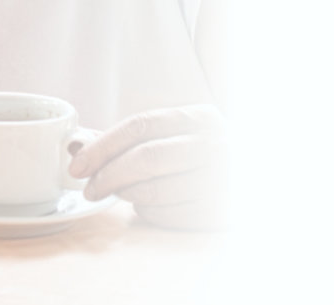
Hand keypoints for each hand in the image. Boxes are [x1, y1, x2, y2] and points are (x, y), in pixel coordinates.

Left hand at [67, 104, 230, 230]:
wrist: (257, 178)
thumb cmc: (206, 154)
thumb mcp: (177, 135)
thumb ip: (128, 138)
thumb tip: (76, 144)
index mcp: (199, 117)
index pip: (140, 125)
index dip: (102, 145)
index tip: (77, 165)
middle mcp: (214, 144)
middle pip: (146, 158)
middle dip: (108, 175)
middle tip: (89, 189)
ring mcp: (221, 178)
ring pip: (155, 190)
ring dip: (127, 195)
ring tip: (121, 193)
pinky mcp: (221, 210)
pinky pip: (169, 216)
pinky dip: (149, 213)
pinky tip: (146, 205)